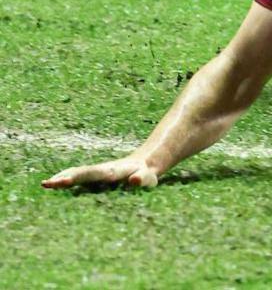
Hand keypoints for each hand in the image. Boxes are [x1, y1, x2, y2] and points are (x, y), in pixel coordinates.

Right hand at [41, 156, 158, 189]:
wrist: (146, 163)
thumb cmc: (147, 174)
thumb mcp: (148, 177)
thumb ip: (142, 178)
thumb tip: (134, 181)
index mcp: (111, 171)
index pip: (91, 174)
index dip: (77, 177)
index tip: (62, 182)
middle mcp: (100, 171)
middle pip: (79, 173)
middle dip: (63, 178)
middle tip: (46, 184)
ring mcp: (97, 174)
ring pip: (76, 174)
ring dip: (61, 179)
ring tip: (45, 184)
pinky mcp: (96, 179)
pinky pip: (79, 179)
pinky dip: (66, 181)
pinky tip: (54, 185)